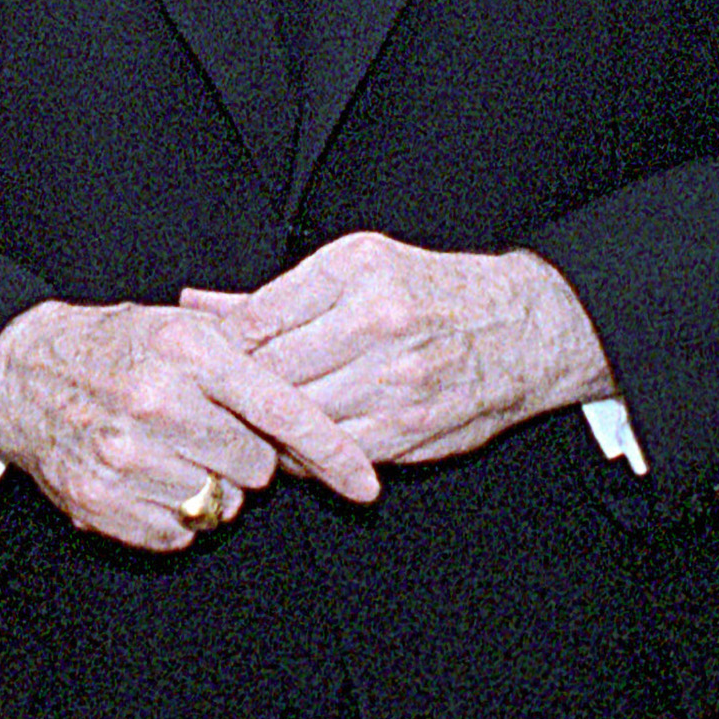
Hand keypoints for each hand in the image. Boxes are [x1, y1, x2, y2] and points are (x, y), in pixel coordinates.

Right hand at [0, 298, 379, 550]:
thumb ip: (247, 353)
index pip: (280, 409)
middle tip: (207, 431)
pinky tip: (146, 477)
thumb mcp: (178, 326)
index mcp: (185, 351)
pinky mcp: (100, 498)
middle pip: (256, 466)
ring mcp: (124, 454)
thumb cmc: (111, 346)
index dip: (331, 451)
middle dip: (245, 455)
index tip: (363, 484)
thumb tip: (319, 392)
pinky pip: (177, 532)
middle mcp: (156, 402)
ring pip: (219, 503)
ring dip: (208, 486)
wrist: (17, 371)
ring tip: (170, 451)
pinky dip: (172, 515)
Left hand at [182, 232, 614, 465]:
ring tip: (244, 421)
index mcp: (357, 271)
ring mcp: (397, 380)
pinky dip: (307, 452)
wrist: (523, 328)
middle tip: (209, 397)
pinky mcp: (413, 428)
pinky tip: (292, 442)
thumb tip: (194, 304)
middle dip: (236, 388)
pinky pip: (337, 450)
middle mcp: (377, 323)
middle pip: (273, 369)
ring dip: (266, 424)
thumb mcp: (354, 266)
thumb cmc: (428, 290)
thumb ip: (274, 295)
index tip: (205, 356)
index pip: (259, 317)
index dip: (221, 345)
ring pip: (300, 414)